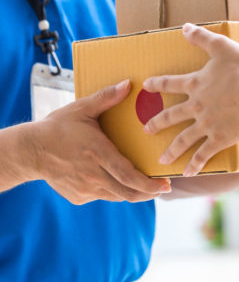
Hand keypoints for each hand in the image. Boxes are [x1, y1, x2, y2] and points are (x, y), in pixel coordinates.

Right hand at [28, 80, 170, 203]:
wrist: (30, 150)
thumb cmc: (57, 127)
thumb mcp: (82, 109)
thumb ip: (106, 98)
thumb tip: (129, 84)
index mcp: (98, 154)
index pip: (128, 176)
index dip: (149, 185)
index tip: (165, 185)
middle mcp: (93, 175)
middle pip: (127, 193)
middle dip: (148, 193)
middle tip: (162, 188)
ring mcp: (85, 189)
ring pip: (116, 196)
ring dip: (132, 192)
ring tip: (143, 184)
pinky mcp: (78, 197)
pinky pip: (102, 196)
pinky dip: (112, 190)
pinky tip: (114, 178)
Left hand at [143, 23, 238, 176]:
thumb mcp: (223, 47)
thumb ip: (202, 38)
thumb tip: (184, 27)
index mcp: (195, 84)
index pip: (169, 83)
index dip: (156, 84)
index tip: (145, 86)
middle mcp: (195, 106)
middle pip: (171, 116)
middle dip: (157, 123)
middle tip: (146, 130)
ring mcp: (206, 125)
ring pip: (183, 139)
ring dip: (171, 150)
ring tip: (161, 160)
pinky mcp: (219, 139)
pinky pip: (203, 154)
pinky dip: (195, 165)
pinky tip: (187, 174)